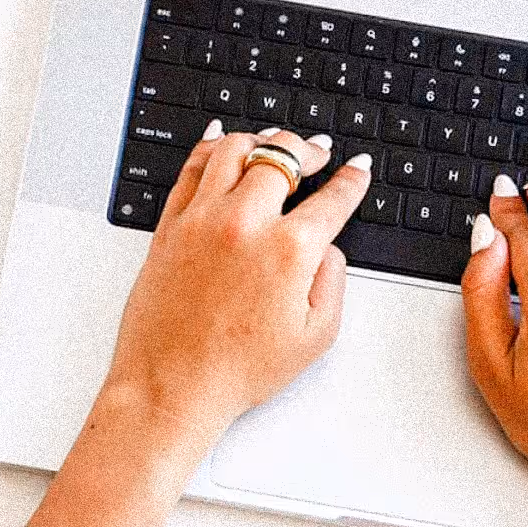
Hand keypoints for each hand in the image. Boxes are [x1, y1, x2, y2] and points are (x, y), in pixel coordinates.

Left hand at [100, 121, 371, 461]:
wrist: (172, 386)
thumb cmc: (238, 370)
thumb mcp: (315, 337)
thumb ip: (332, 281)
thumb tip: (327, 246)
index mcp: (289, 250)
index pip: (332, 198)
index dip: (352, 180)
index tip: (358, 170)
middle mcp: (244, 223)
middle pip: (283, 157)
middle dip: (309, 149)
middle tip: (317, 152)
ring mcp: (201, 220)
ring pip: (234, 149)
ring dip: (261, 140)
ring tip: (273, 145)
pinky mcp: (169, 225)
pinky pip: (191, 167)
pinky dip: (211, 145)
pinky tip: (222, 139)